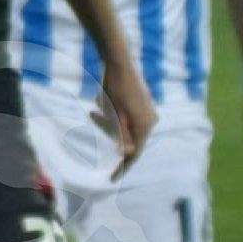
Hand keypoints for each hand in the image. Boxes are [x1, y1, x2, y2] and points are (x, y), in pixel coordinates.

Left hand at [92, 59, 156, 180]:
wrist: (117, 61)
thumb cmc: (114, 88)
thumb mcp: (114, 114)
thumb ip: (121, 135)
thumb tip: (126, 154)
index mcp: (145, 125)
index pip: (134, 154)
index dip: (122, 168)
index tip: (111, 180)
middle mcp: (149, 120)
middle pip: (126, 139)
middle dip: (108, 131)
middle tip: (92, 114)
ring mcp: (146, 111)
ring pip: (123, 127)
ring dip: (107, 120)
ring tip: (95, 104)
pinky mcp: (140, 104)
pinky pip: (124, 117)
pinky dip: (112, 113)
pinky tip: (103, 98)